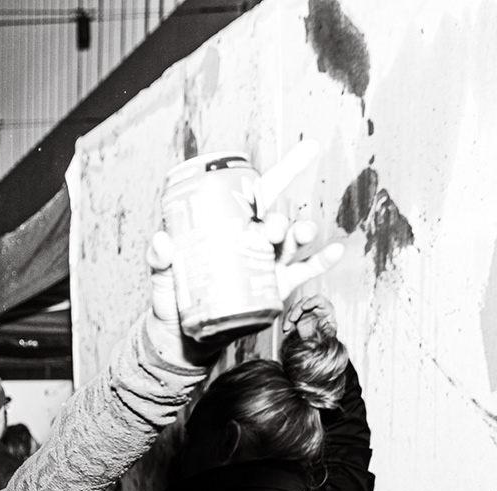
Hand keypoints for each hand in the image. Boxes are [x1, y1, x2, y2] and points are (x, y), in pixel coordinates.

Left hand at [143, 158, 345, 366]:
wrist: (185, 336)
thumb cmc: (174, 297)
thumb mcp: (163, 275)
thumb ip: (160, 258)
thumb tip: (161, 240)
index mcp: (233, 227)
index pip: (260, 194)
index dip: (286, 171)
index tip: (310, 149)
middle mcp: (255, 241)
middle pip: (275, 221)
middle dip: (278, 220)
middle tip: (268, 231)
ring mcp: (268, 264)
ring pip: (291, 243)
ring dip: (302, 233)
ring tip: (302, 234)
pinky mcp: (277, 288)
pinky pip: (306, 272)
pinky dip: (323, 261)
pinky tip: (337, 251)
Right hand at [282, 294, 336, 342]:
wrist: (322, 338)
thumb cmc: (329, 333)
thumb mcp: (331, 332)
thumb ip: (328, 328)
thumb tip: (322, 321)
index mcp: (325, 306)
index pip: (318, 299)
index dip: (311, 301)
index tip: (303, 307)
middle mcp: (314, 305)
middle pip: (303, 301)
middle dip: (296, 310)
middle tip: (291, 320)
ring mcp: (305, 309)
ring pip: (294, 307)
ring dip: (288, 317)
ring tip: (286, 328)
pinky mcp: (297, 315)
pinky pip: (289, 315)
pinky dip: (286, 323)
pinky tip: (285, 331)